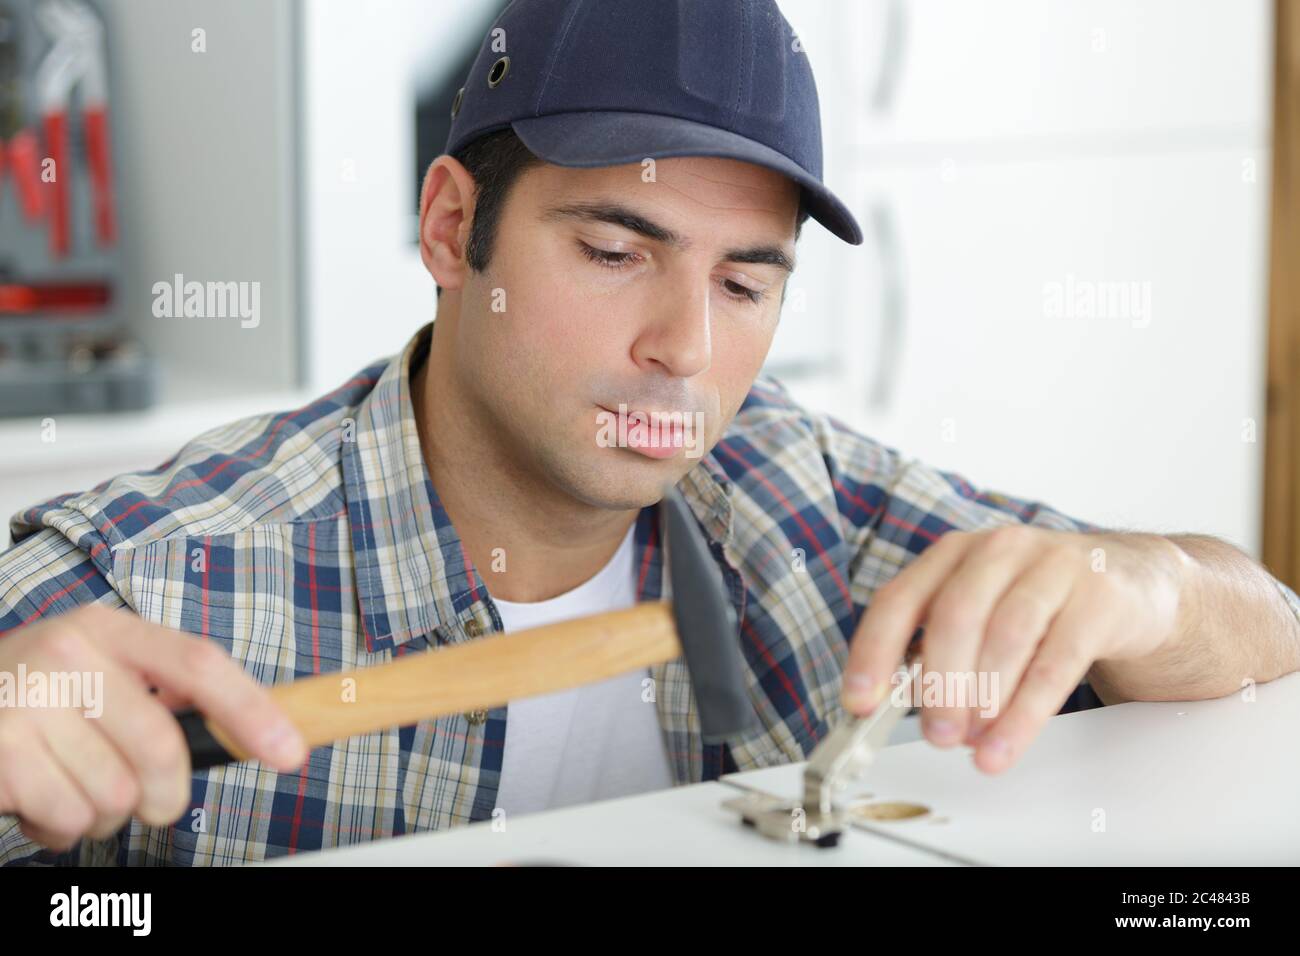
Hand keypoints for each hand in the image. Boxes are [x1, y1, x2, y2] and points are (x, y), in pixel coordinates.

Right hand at [0, 604, 306, 851]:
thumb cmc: (34, 694)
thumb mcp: (95, 668)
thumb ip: (159, 690)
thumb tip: (243, 728)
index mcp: (106, 629)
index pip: (198, 664)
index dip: (251, 710)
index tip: (288, 751)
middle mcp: (68, 656)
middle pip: (162, 748)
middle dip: (166, 795)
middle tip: (150, 802)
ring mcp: (28, 701)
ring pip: (116, 794)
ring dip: (104, 813)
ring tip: (72, 785)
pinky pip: (68, 817)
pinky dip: (62, 827)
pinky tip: (41, 798)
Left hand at [840, 526, 1188, 772]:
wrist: (1132, 582)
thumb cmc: (1041, 603)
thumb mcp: (982, 610)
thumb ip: (937, 650)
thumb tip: (891, 708)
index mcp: (953, 554)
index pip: (899, 600)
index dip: (873, 652)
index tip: (858, 701)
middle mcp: (998, 551)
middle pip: (955, 616)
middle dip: (939, 682)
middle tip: (935, 734)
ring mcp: (1052, 567)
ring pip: (1006, 636)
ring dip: (983, 700)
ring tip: (972, 745)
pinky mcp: (1099, 597)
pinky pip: (1057, 660)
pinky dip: (1026, 711)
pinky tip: (1006, 743)